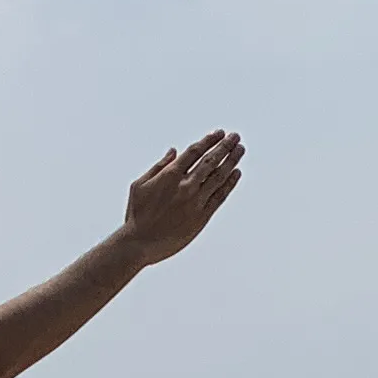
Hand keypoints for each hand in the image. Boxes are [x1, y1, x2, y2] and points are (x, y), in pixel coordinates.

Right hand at [117, 129, 243, 264]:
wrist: (140, 244)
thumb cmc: (137, 215)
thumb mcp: (140, 185)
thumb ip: (158, 166)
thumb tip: (174, 151)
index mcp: (169, 175)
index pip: (195, 152)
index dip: (209, 140)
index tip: (220, 133)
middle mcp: (185, 186)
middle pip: (211, 161)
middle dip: (225, 146)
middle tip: (235, 137)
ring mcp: (195, 202)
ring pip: (219, 177)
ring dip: (231, 161)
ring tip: (240, 150)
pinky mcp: (202, 217)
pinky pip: (220, 196)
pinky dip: (229, 184)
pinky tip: (236, 174)